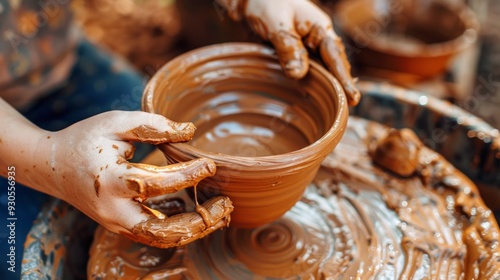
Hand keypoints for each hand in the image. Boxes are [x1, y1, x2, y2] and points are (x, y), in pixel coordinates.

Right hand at [34, 111, 232, 247]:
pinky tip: (203, 214)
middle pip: (161, 231)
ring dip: (195, 230)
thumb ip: (152, 125)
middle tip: (226, 203)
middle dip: (198, 222)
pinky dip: (182, 228)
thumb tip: (190, 131)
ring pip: (162, 239)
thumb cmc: (86, 140)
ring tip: (221, 213)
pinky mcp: (123, 226)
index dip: (185, 176)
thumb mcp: (115, 122)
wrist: (55, 167)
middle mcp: (113, 211)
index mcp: (108, 182)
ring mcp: (118, 224)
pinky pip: (157, 234)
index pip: (153, 184)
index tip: (210, 164)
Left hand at [219, 0, 359, 105]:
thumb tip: (298, 74)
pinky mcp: (294, 56)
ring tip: (336, 109)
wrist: (251, 0)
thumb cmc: (266, 3)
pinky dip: (309, 85)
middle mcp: (317, 40)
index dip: (343, 78)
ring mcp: (306, 49)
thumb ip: (288, 47)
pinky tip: (313, 100)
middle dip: (341, 86)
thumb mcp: (276, 23)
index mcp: (318, 28)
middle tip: (348, 108)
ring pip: (321, 71)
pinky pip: (306, 72)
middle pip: (333, 66)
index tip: (353, 97)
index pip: (335, 55)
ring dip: (327, 88)